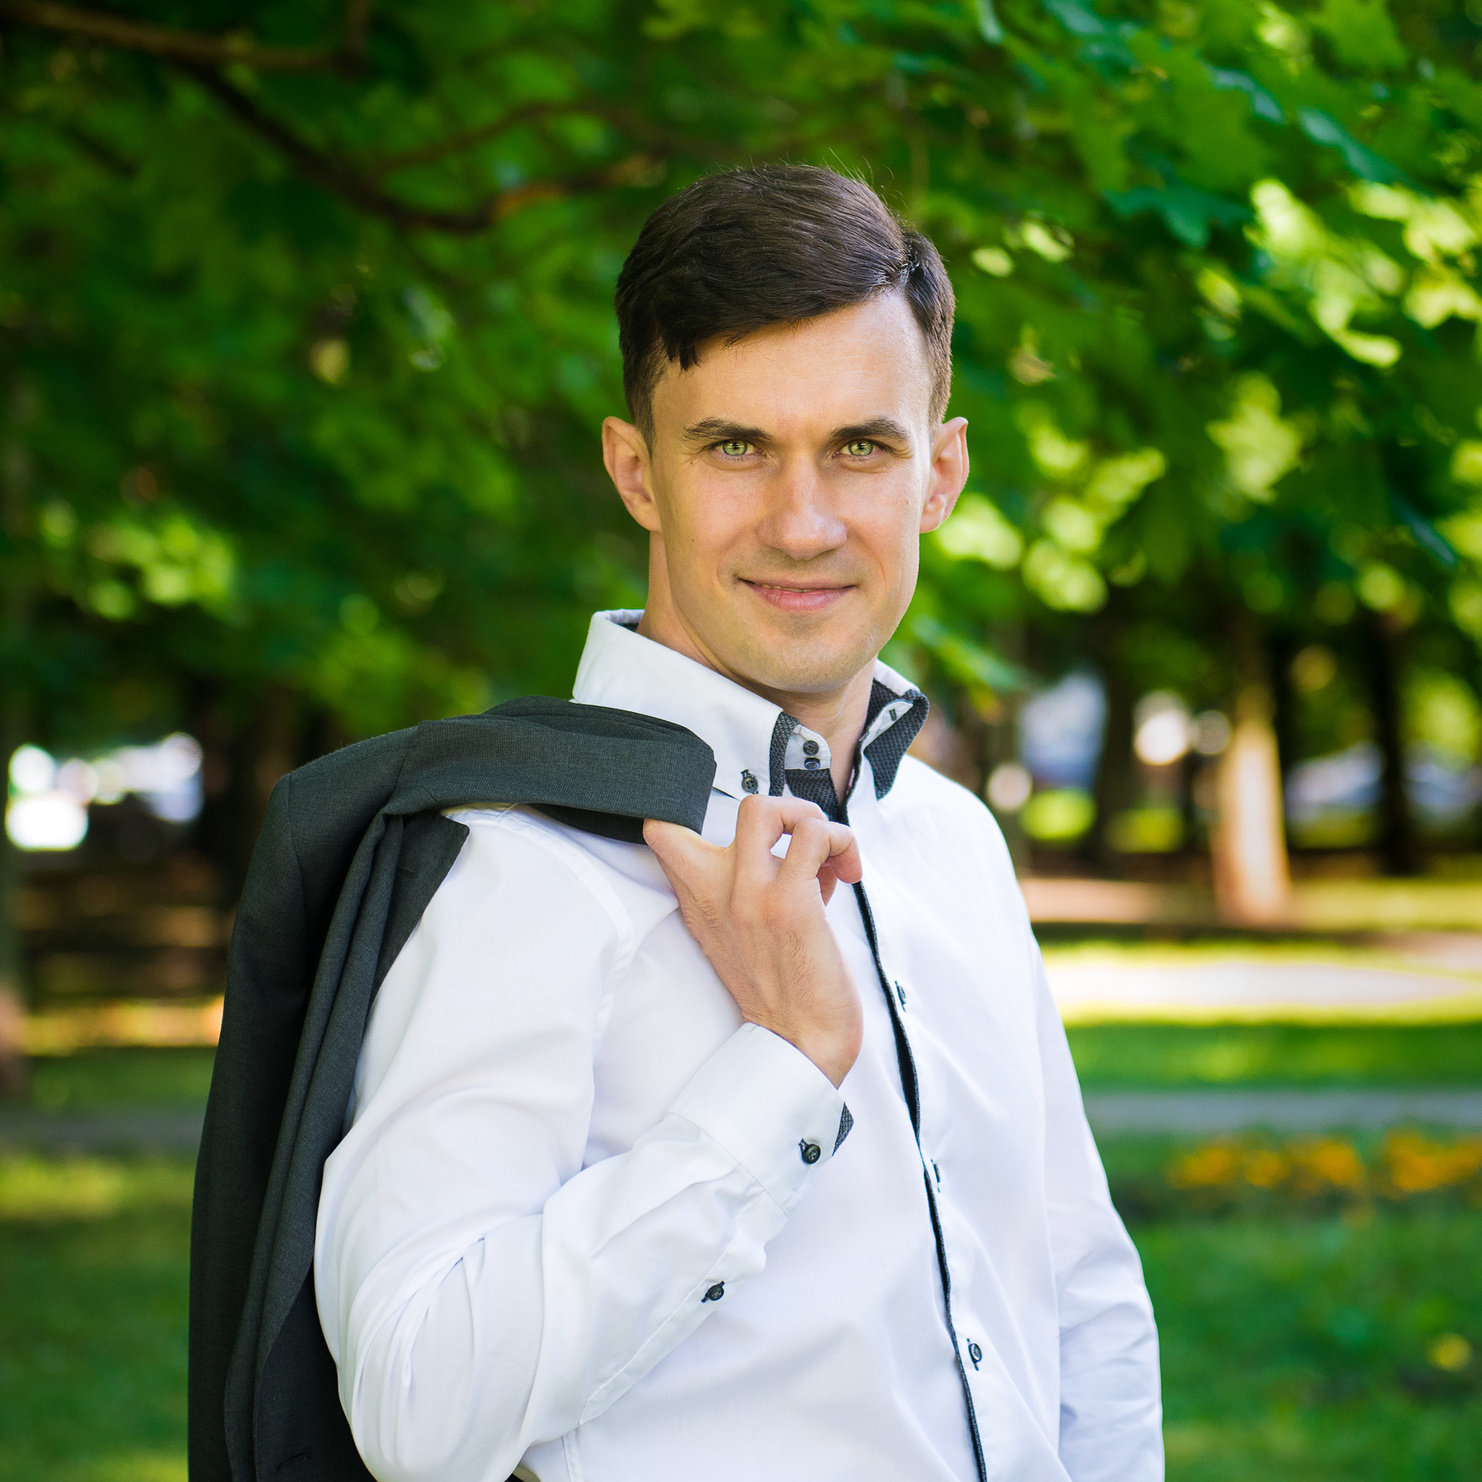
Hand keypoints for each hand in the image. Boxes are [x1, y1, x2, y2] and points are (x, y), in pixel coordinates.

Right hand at [644, 796, 864, 1086]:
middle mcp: (715, 890)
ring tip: (830, 857)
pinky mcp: (789, 903)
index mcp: (699, 897)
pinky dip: (842, 843)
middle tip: (805, 844)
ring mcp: (749, 894)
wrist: (798, 1045)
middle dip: (786, 809)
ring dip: (814, 822)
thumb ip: (749, 885)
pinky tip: (848, 875)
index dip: (701, 809)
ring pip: (767, 808)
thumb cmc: (782, 988)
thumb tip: (795, 843)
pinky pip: (816, 836)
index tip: (753, 834)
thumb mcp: (738, 933)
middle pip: (736, 804)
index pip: (662, 830)